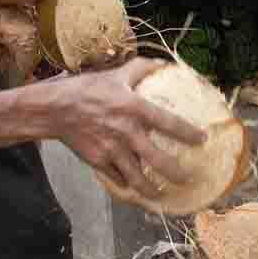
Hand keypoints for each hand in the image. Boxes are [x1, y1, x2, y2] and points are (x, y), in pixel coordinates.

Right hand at [59, 58, 205, 197]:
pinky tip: (135, 190)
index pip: (169, 123)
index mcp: (134, 108)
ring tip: (162, 195)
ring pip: (137, 178)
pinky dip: (127, 186)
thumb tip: (163, 63)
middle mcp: (127, 132)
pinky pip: (117, 179)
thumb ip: (141, 68)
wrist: (54, 109)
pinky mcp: (99, 161)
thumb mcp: (115, 74)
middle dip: (176, 173)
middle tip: (188, 178)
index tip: (203, 139)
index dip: (188, 133)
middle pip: (158, 159)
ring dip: (152, 190)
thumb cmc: (87, 89)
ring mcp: (112, 150)